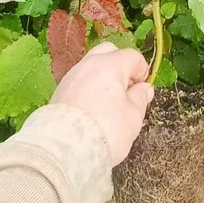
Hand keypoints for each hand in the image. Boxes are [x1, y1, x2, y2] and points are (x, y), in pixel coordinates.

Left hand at [51, 43, 153, 166]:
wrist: (66, 149)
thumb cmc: (106, 130)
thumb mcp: (133, 116)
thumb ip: (140, 98)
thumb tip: (144, 88)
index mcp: (109, 66)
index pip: (132, 57)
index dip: (142, 72)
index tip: (142, 92)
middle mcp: (88, 65)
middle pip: (109, 53)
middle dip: (121, 67)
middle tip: (126, 91)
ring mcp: (71, 77)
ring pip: (92, 66)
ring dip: (103, 78)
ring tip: (109, 103)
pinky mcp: (59, 91)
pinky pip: (80, 81)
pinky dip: (89, 88)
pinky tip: (92, 109)